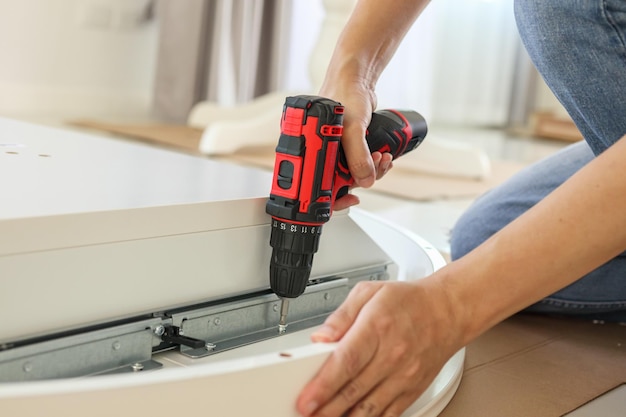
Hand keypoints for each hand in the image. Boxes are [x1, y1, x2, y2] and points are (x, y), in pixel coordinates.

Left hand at [296, 278, 461, 416]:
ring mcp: (405, 376)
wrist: (447, 311)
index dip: (323, 385)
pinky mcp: (413, 389)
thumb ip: (340, 316)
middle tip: (307, 413)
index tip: (306, 399)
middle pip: (354, 389)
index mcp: (377, 328)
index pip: (346, 362)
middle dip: (326, 407)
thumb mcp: (369, 293)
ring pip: (370, 407)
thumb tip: (320, 337)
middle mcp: (393, 355)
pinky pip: (390, 414)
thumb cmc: (408, 301)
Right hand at [320, 81, 393, 211]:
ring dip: (371, 170)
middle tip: (374, 169)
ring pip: (351, 173)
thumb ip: (358, 156)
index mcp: (310, 149)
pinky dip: (372, 163)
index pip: (316, 185)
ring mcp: (334, 149)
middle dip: (361, 179)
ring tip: (382, 158)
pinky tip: (381, 157)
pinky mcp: (347, 145)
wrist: (356, 77)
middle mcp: (320, 152)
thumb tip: (365, 180)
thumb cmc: (344, 93)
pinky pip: (358, 162)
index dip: (334, 196)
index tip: (352, 198)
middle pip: (338, 181)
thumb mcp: (352, 128)